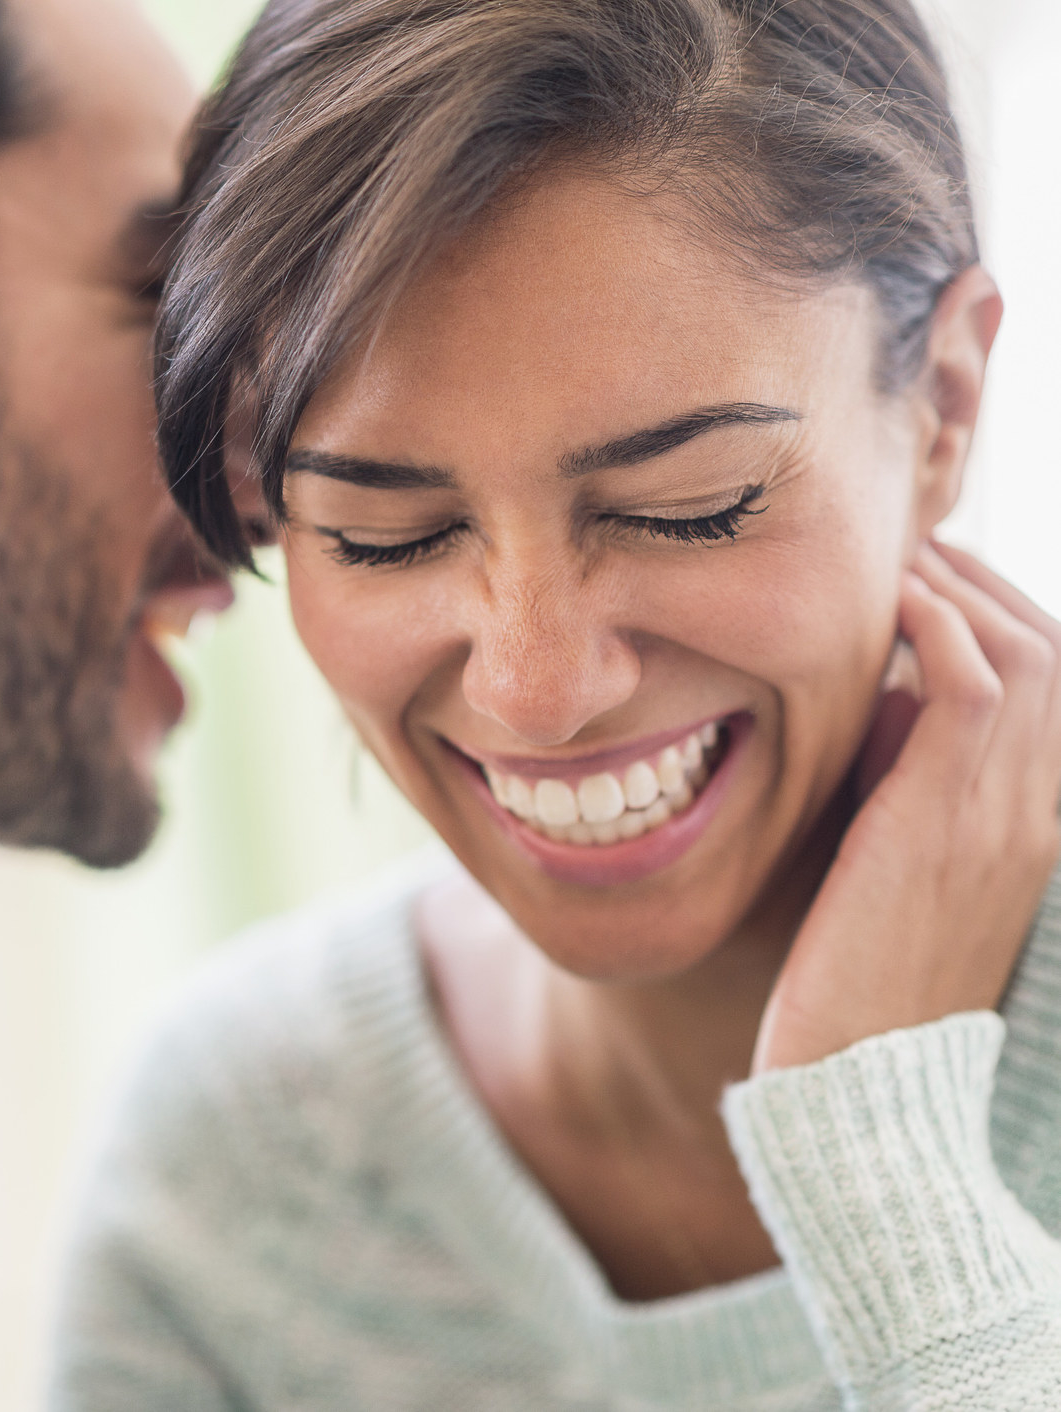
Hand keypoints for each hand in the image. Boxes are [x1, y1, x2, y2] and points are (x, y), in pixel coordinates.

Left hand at [754, 542, 1060, 1072]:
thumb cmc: (854, 970)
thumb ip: (906, 774)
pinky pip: (973, 684)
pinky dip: (937, 627)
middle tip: (920, 545)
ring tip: (900, 556)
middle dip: (990, 587)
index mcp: (1045, 824)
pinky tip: (887, 604)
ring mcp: (1012, 813)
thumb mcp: (895, 853)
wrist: (852, 1075)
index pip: (1059, 687)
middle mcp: (1049, 812)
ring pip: (1026, 654)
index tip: (940, 577)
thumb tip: (885, 694)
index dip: (1006, 618)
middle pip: (1057, 654)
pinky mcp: (953, 816)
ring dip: (961, 591)